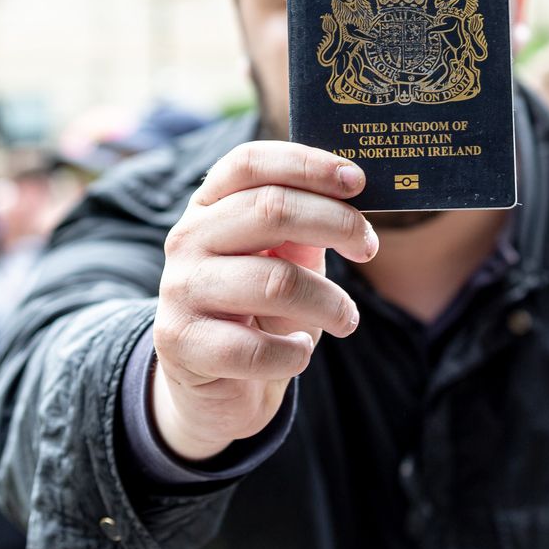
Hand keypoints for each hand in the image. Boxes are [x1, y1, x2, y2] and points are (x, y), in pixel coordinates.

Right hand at [152, 141, 376, 460]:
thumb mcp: (285, 260)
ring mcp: (179, 288)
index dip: (307, 163)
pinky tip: (298, 353)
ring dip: (330, 303)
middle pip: (270, 209)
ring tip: (347, 319)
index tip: (357, 181)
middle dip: (336, 224)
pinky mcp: (180, 342)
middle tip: (368, 248)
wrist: (216, 385)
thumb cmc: (260, 312)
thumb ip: (307, 228)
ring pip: (275, 281)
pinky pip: (255, 348)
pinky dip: (293, 353)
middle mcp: (188, 237)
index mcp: (210, 205)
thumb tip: (355, 200)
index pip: (250, 163)